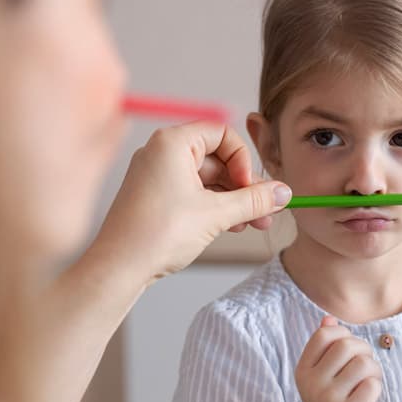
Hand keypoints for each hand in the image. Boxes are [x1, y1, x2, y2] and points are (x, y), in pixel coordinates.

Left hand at [94, 121, 291, 283]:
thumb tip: (283, 192)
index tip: (251, 187)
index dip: (243, 159)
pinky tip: (231, 227)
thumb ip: (254, 200)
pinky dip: (213, 207)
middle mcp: (161, 152)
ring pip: (207, 180)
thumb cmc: (157, 234)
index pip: (222, 133)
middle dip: (244, 186)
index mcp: (172, 142)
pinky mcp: (154, 197)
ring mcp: (156, 175)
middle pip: (217, 158)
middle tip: (265, 210)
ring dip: (233, 201)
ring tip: (252, 225)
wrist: (118, 267)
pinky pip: (192, 193)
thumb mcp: (216, 215)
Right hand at [296, 317, 382, 401]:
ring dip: (373, 370)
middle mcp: (312, 385)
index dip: (345, 336)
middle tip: (365, 368)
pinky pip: (373, 384)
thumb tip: (329, 318)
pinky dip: (377, 387)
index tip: (350, 351)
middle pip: (347, 346)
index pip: (325, 334)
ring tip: (368, 382)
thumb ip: (324, 348)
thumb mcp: (321, 377)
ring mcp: (330, 401)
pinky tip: (369, 397)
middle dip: (364, 351)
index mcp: (303, 371)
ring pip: (363, 363)